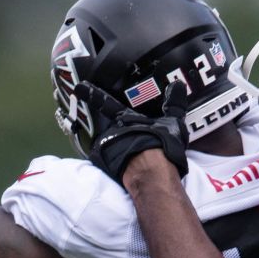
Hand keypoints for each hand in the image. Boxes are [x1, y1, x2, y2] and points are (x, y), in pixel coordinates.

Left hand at [75, 80, 189, 185]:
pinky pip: (107, 163)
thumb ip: (174, 103)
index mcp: (126, 119)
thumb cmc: (162, 146)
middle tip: (129, 144)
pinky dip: (115, 165)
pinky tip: (129, 169)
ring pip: (109, 147)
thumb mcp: (173, 122)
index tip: (79, 87)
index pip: (107, 103)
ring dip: (118, 152)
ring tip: (136, 160)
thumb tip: (178, 85)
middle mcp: (112, 132)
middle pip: (110, 130)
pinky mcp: (104, 165)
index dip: (93, 94)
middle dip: (118, 136)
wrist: (152, 172)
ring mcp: (106, 148)